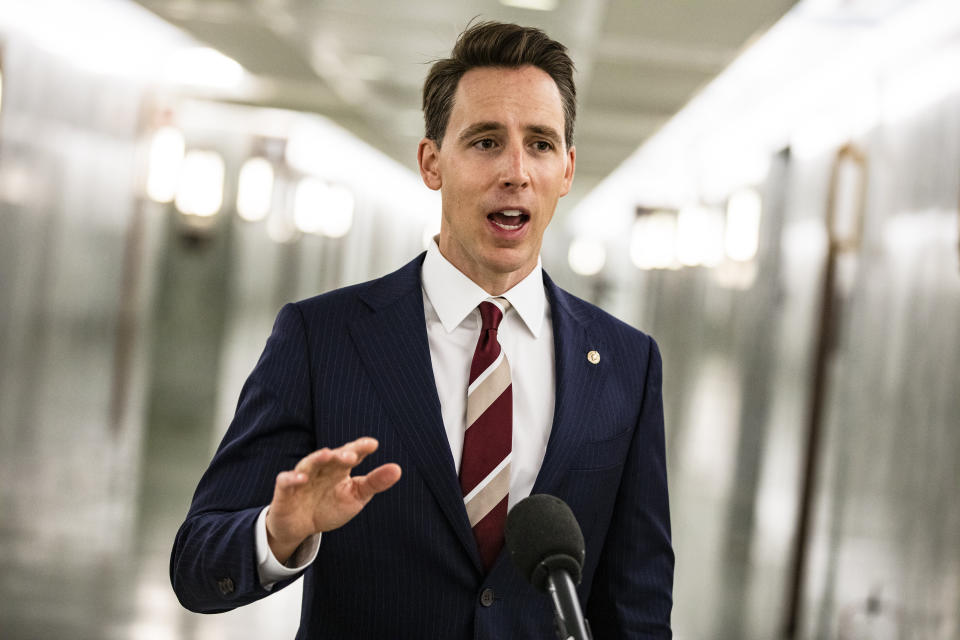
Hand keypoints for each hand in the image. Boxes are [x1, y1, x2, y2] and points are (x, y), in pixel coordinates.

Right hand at [265, 437, 401, 563]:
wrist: (301, 527)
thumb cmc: (330, 506)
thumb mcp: (356, 496)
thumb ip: (375, 482)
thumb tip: (398, 469)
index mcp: (340, 467)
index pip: (351, 453)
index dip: (360, 447)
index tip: (373, 444)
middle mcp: (322, 468)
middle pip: (331, 457)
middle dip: (340, 454)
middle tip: (352, 455)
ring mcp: (303, 477)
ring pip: (310, 463)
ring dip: (318, 458)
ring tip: (328, 454)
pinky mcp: (285, 490)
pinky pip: (286, 481)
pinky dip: (292, 478)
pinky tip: (301, 478)